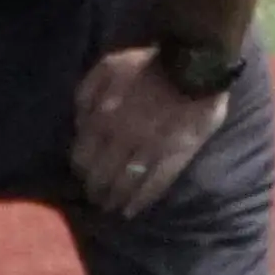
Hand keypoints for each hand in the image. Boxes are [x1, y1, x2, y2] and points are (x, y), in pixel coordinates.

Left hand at [70, 47, 226, 217]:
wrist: (195, 64)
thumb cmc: (148, 64)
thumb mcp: (107, 67)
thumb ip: (87, 94)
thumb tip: (79, 124)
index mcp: (104, 118)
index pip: (83, 156)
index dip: (80, 170)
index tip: (81, 175)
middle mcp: (123, 140)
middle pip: (101, 175)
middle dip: (94, 189)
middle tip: (95, 197)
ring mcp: (151, 150)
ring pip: (126, 184)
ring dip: (114, 199)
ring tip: (110, 207)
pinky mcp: (177, 156)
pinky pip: (156, 184)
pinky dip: (141, 200)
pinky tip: (131, 210)